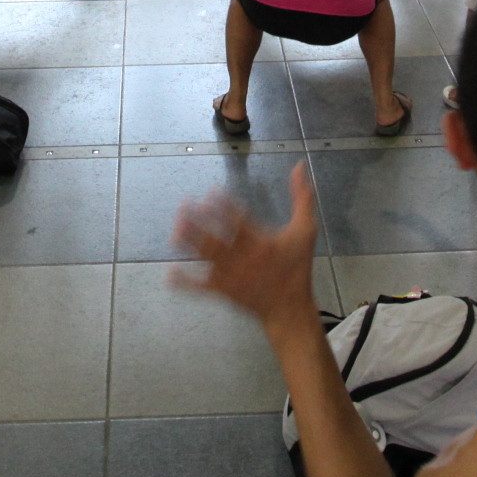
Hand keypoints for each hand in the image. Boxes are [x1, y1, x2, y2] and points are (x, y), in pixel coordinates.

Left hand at [173, 163, 321, 332]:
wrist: (289, 309)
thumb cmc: (297, 269)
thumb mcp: (306, 230)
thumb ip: (302, 197)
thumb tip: (298, 166)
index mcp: (259, 242)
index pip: (237, 218)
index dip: (222, 204)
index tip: (211, 192)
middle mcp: (241, 257)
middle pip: (214, 237)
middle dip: (197, 221)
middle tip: (184, 205)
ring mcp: (229, 275)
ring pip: (204, 257)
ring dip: (188, 243)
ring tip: (176, 229)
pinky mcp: (222, 291)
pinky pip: (199, 287)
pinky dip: (184, 281)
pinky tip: (171, 272)